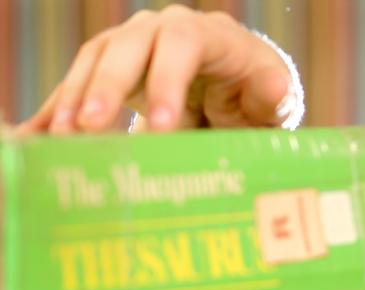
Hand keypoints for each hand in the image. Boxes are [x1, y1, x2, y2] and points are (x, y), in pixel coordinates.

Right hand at [17, 4, 298, 134]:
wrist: (237, 93)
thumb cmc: (258, 98)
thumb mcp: (272, 100)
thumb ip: (272, 95)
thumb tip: (276, 86)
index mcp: (211, 34)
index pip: (183, 46)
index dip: (166, 82)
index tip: (160, 126)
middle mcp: (166, 29)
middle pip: (128, 46)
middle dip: (107, 86)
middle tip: (89, 127)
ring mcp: (133, 43)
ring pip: (96, 59)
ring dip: (75, 96)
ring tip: (62, 137)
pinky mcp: (110, 65)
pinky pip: (81, 81)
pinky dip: (60, 107)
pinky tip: (39, 137)